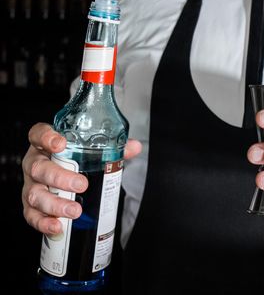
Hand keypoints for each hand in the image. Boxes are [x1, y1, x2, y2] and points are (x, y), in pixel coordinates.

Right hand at [21, 123, 141, 234]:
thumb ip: (112, 148)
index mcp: (45, 145)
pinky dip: (43, 222)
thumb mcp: (89, 151)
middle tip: (81, 185)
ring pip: (35, 194)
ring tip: (75, 210)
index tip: (60, 143)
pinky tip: (58, 226)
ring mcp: (31, 185)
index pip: (38, 135)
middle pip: (39, 168)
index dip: (46, 138)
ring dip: (55, 204)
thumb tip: (135, 147)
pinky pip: (32, 215)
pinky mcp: (30, 206)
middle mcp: (35, 163)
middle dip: (60, 177)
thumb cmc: (74, 160)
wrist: (62, 176)